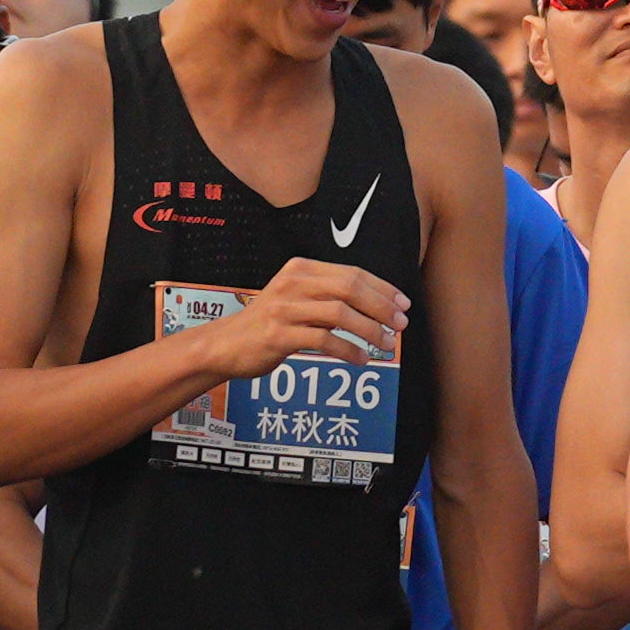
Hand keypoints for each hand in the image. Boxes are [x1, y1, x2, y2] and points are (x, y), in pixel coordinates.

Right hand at [195, 259, 408, 387]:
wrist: (226, 344)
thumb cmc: (268, 323)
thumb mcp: (297, 298)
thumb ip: (329, 296)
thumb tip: (377, 305)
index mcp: (302, 269)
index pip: (352, 273)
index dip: (382, 289)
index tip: (403, 305)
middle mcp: (293, 283)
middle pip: (350, 288)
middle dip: (381, 307)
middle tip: (401, 325)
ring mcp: (284, 308)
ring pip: (340, 314)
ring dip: (370, 331)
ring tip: (386, 345)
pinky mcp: (278, 335)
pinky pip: (323, 340)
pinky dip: (348, 351)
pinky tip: (360, 360)